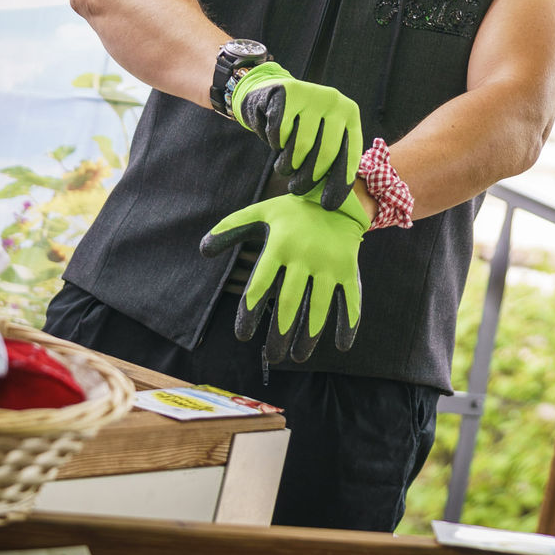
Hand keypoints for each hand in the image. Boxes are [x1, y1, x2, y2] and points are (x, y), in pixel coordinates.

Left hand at [199, 189, 369, 363]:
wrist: (337, 198)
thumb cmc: (292, 210)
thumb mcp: (260, 212)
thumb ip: (230, 229)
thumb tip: (203, 250)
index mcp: (280, 245)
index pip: (260, 285)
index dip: (250, 313)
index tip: (243, 336)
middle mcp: (305, 256)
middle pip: (289, 302)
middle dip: (280, 334)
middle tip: (273, 356)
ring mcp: (329, 264)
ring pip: (319, 307)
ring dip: (309, 335)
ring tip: (298, 356)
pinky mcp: (349, 268)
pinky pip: (351, 300)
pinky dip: (348, 323)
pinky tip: (342, 346)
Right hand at [230, 62, 361, 208]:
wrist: (270, 92)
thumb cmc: (301, 124)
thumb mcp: (323, 136)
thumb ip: (331, 157)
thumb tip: (334, 199)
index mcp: (350, 114)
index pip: (350, 153)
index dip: (340, 181)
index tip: (329, 204)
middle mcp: (335, 101)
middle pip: (325, 152)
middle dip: (309, 178)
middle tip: (297, 189)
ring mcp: (313, 94)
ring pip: (300, 146)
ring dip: (288, 164)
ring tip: (285, 166)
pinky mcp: (288, 93)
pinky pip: (280, 133)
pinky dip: (275, 144)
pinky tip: (277, 140)